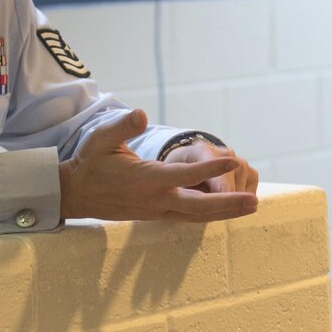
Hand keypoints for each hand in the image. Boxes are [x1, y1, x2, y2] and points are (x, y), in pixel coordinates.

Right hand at [59, 110, 258, 222]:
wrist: (77, 194)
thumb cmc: (91, 162)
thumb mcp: (102, 139)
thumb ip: (123, 127)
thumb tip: (142, 114)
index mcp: (147, 179)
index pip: (184, 175)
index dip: (210, 169)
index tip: (232, 161)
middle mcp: (156, 199)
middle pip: (199, 207)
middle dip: (228, 203)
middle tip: (254, 200)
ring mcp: (158, 210)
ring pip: (197, 216)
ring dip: (225, 213)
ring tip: (252, 206)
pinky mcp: (158, 215)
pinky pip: (189, 218)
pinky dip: (211, 215)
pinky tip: (228, 212)